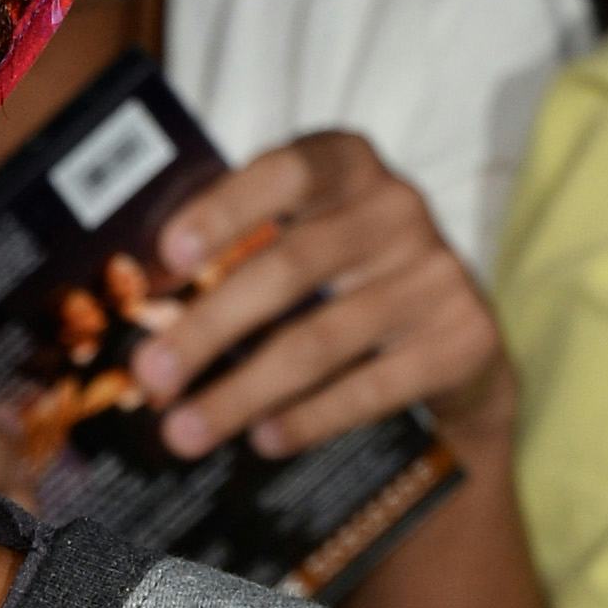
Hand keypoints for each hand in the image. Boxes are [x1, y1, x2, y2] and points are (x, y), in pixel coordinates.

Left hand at [130, 133, 510, 467]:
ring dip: (242, 392)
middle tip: (151, 377)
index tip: (170, 255)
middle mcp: (398, 208)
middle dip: (209, 329)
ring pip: (321, 339)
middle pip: (290, 267)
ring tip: (186, 432)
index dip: (227, 209)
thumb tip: (143, 324)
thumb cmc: (344, 286)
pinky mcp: (463, 340)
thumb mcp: (302, 250)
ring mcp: (437, 273)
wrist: (454, 346)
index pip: (288, 171)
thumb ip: (239, 259)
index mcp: (348, 167)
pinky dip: (309, 418)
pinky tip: (263, 440)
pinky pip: (370, 387)